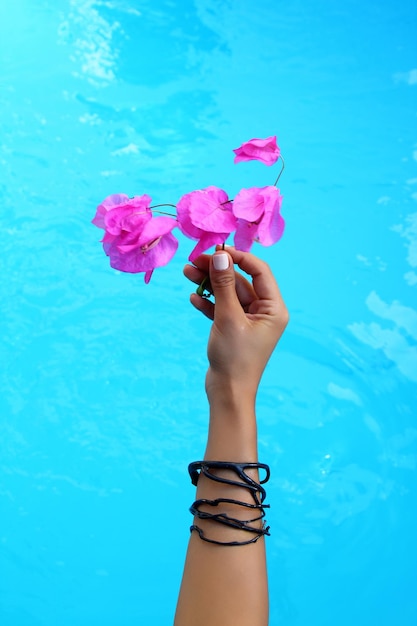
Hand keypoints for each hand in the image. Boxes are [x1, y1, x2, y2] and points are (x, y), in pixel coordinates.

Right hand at [183, 247, 288, 403]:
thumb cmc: (234, 358)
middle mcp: (264, 312)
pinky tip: (193, 298)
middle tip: (194, 260)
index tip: (216, 250)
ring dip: (209, 283)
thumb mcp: (228, 318)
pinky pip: (221, 308)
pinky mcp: (233, 329)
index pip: (259, 271)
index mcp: (273, 309)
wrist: (228, 393)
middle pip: (240, 281)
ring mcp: (248, 321)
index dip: (239, 257)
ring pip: (228, 293)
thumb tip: (220, 255)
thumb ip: (224, 284)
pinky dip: (208, 302)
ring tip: (186, 272)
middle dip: (218, 270)